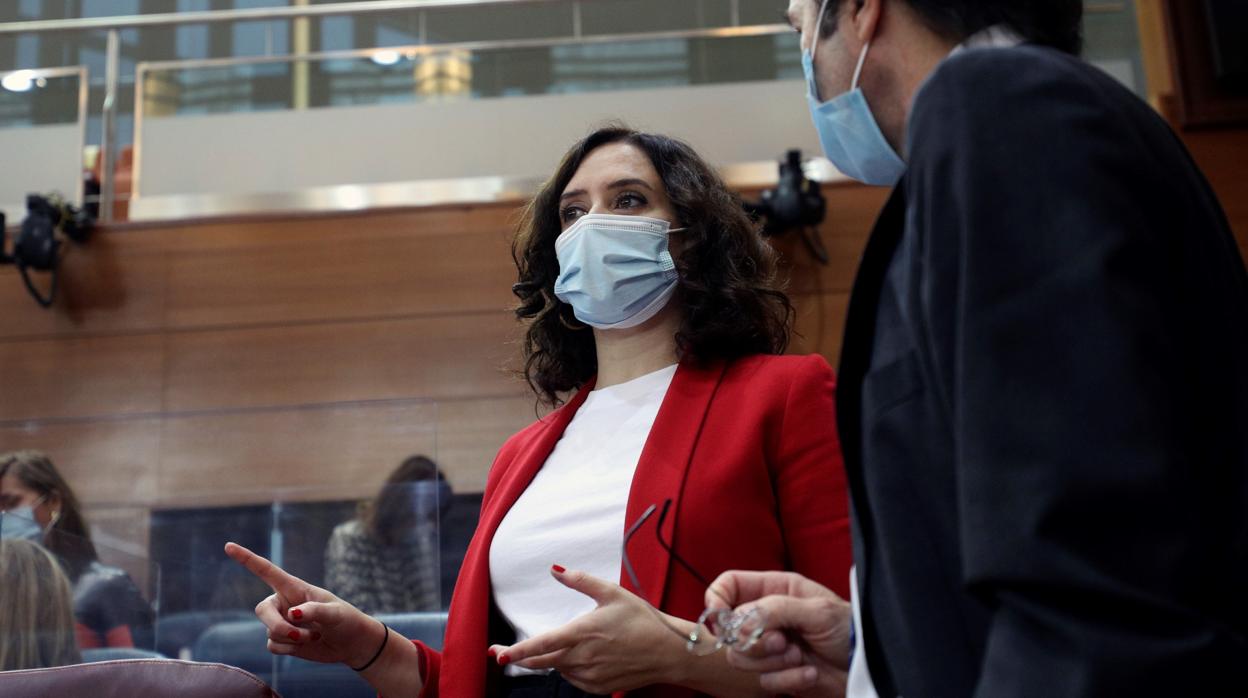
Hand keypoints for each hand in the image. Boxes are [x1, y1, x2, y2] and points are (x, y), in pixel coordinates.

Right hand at [224, 542, 385, 667]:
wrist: (351, 643)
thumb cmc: (346, 620)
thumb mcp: (335, 612)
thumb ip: (314, 610)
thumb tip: (291, 614)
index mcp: (295, 588)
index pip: (267, 571)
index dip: (247, 558)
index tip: (228, 546)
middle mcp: (284, 603)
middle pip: (263, 610)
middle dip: (277, 625)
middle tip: (299, 635)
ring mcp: (282, 622)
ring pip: (271, 632)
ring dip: (293, 639)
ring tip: (316, 635)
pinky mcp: (283, 640)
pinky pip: (273, 646)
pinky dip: (290, 649)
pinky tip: (306, 645)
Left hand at [489, 566, 685, 693]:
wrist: (668, 652)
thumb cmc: (642, 619)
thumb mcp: (612, 593)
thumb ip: (580, 580)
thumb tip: (555, 569)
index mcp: (582, 633)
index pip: (541, 645)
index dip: (516, 651)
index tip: (497, 654)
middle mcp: (582, 658)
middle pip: (542, 662)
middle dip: (519, 658)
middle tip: (500, 654)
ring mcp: (590, 676)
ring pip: (559, 669)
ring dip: (552, 660)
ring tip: (568, 644)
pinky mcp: (599, 687)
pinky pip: (575, 679)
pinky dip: (570, 669)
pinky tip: (582, 657)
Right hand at [706, 570, 850, 696]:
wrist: (865, 666)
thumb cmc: (848, 629)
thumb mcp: (816, 610)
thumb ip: (776, 609)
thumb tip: (741, 621)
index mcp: (773, 589)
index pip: (729, 586)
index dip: (717, 599)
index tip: (720, 618)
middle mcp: (766, 616)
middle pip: (730, 628)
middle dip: (755, 640)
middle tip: (782, 642)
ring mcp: (769, 646)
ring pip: (741, 657)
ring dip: (772, 661)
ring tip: (799, 656)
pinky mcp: (776, 673)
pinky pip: (763, 680)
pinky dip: (789, 679)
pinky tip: (810, 672)